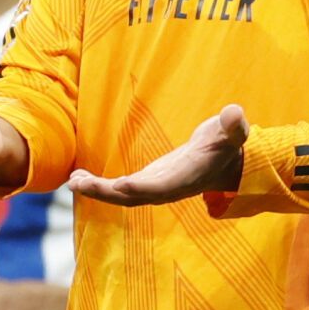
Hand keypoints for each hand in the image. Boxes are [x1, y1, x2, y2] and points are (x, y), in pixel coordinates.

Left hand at [67, 104, 249, 206]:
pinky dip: (99, 186)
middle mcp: (168, 189)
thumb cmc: (226, 144)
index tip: (120, 185)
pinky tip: (78, 178)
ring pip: (122, 196)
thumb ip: (234, 126)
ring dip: (97, 190)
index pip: (162, 187)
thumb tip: (235, 113)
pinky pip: (119, 189)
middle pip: (134, 197)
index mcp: (187, 178)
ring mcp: (155, 188)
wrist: (223, 163)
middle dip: (106, 192)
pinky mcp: (146, 183)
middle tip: (79, 184)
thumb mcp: (233, 133)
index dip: (142, 188)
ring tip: (73, 181)